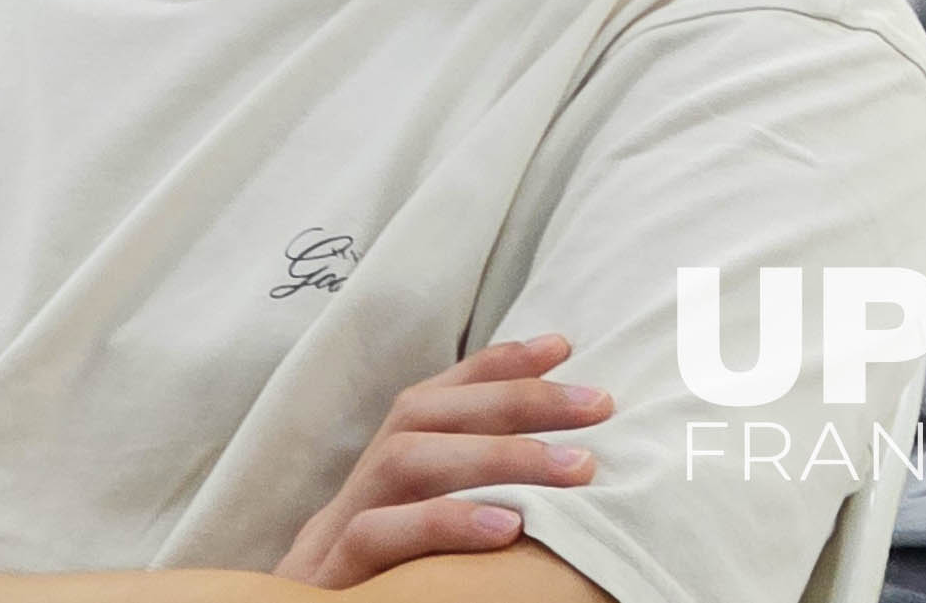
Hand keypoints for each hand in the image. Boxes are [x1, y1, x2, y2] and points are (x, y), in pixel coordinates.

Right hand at [274, 336, 607, 586]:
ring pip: (401, 462)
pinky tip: (506, 527)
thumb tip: (571, 477)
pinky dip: (444, 523)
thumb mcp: (433, 559)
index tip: (562, 347)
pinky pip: (376, 536)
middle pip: (417, 417)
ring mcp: (330, 540)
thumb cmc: (389, 599)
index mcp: (376, 490)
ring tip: (575, 468)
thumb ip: (480, 513)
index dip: (492, 367)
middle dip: (514, 399)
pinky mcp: (327, 581)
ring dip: (495, 454)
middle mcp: (351, 500)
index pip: (429, 403)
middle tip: (599, 405)